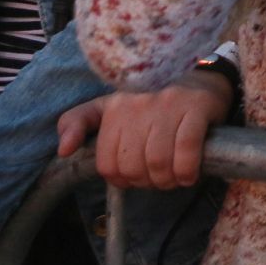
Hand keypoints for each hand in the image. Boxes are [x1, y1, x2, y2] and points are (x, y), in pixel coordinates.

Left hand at [55, 72, 232, 189]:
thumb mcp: (110, 110)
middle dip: (147, 182)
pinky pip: (186, 150)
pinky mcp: (196, 107)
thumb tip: (63, 150)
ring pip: (158, 161)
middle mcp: (138, 103)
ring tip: (175, 177)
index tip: (138, 175)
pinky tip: (189, 174)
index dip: (123, 179)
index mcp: (114, 107)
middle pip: (133, 166)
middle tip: (160, 178)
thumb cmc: (152, 104)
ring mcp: (169, 103)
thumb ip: (78, 123)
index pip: (107, 164)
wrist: (202, 81)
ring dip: (168, 180)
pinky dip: (187, 170)